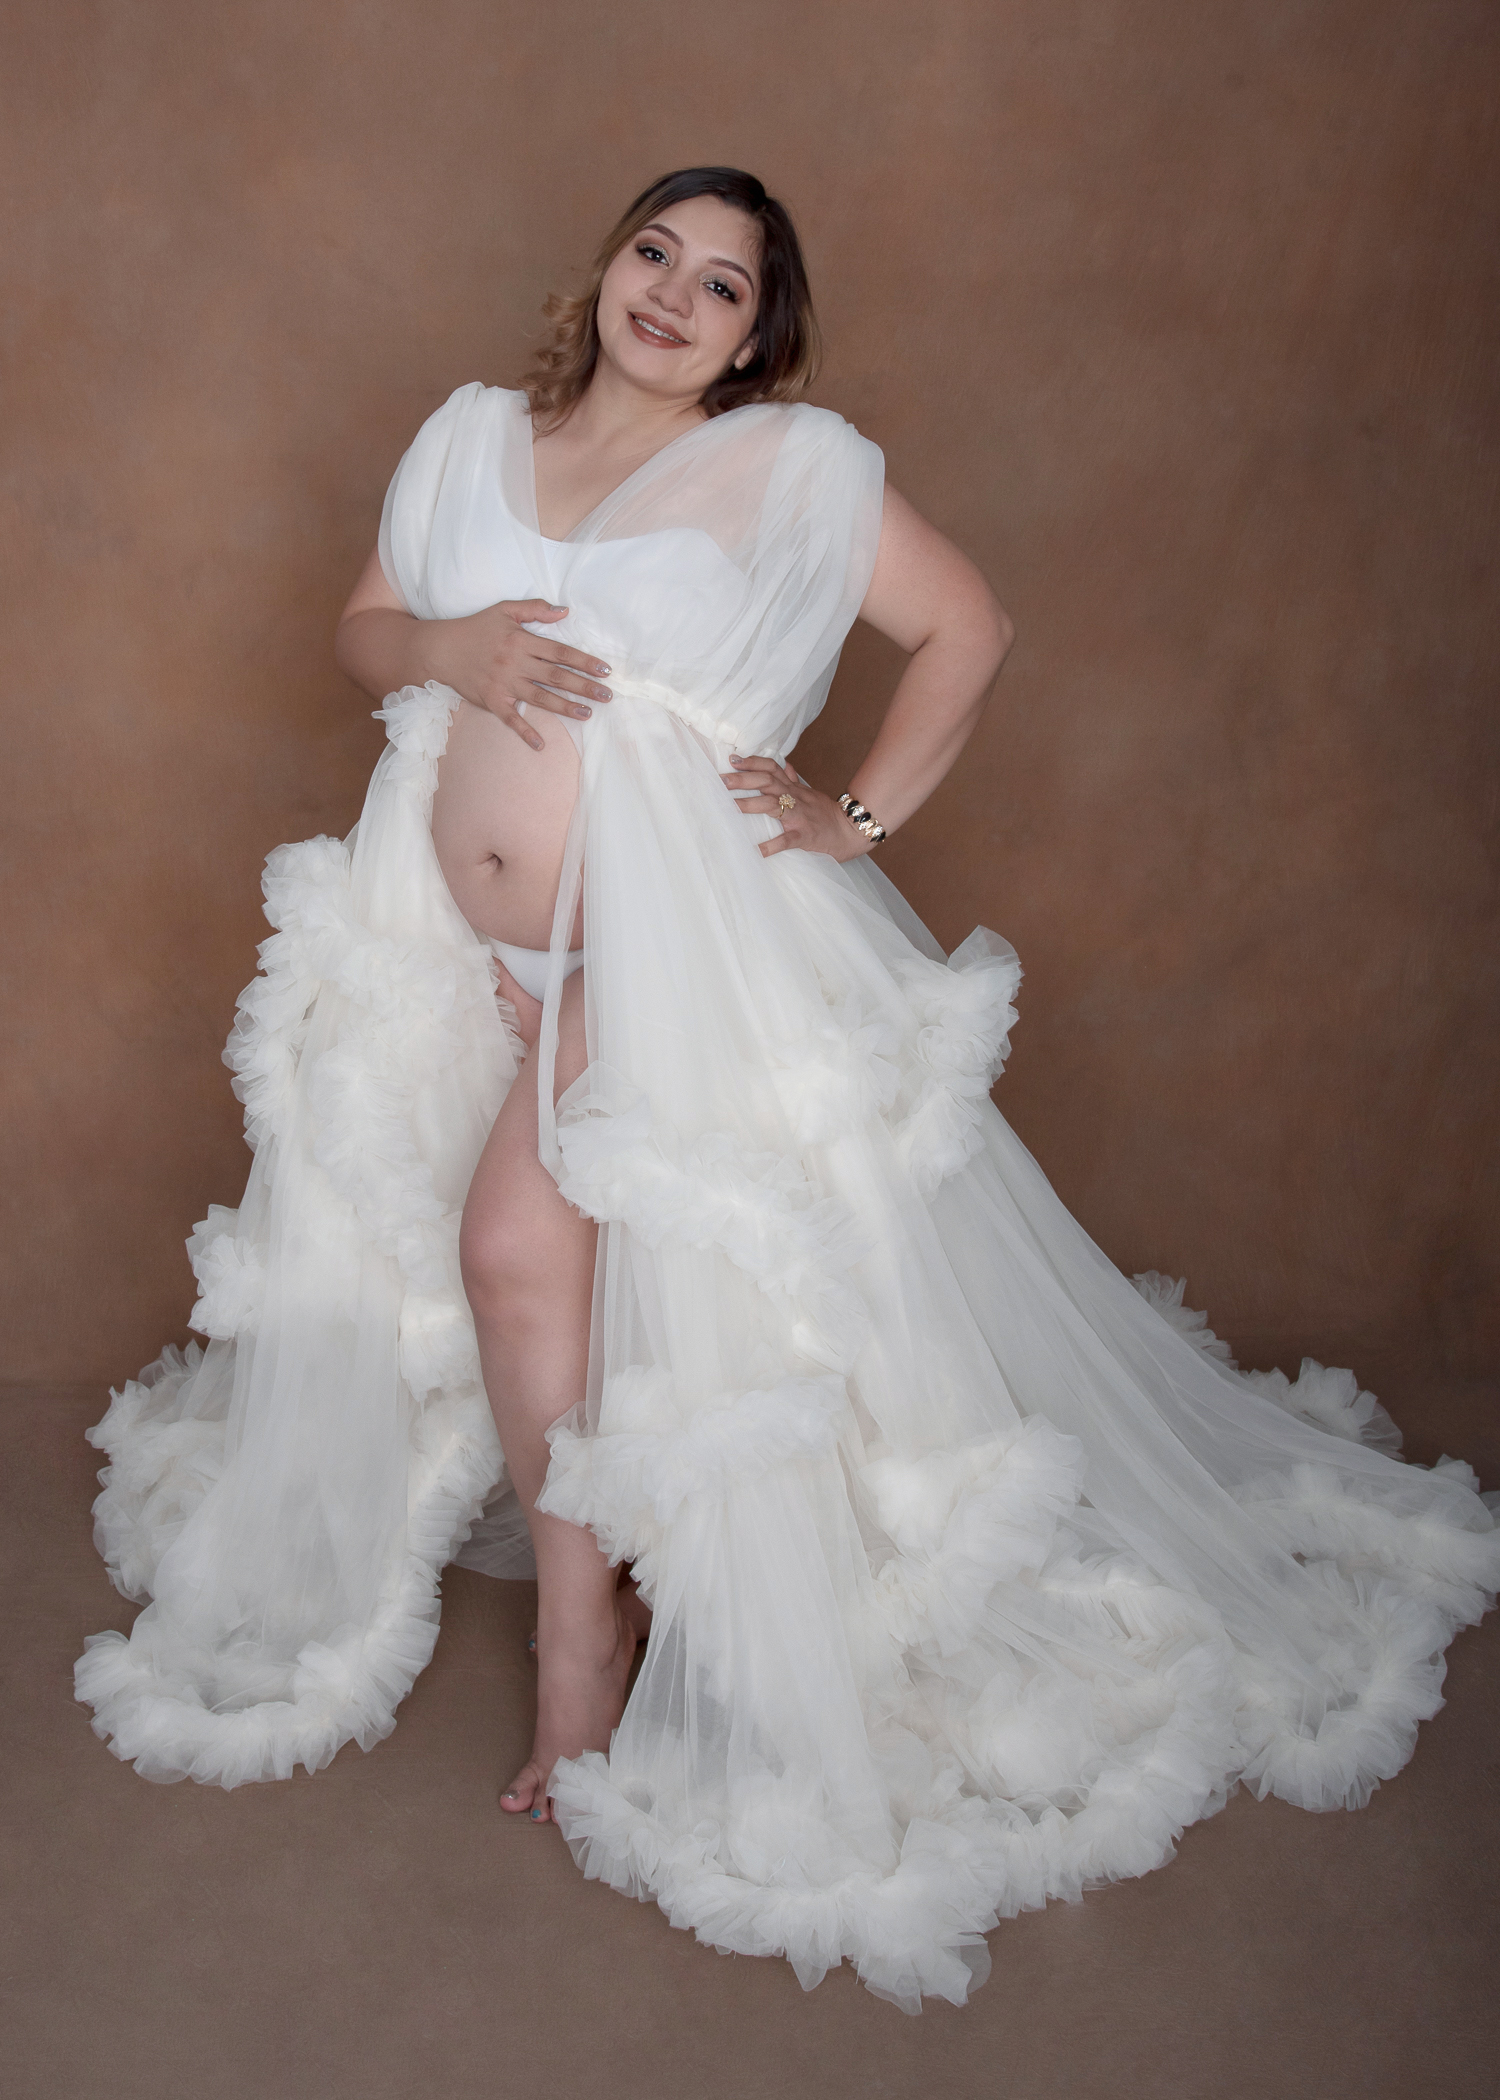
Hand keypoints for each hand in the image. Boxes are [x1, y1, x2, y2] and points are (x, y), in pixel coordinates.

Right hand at [431, 600, 612, 751]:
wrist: (441, 649)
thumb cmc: (476, 629)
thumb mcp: (504, 611)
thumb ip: (535, 609)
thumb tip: (564, 611)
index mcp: (521, 641)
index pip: (560, 653)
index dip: (584, 661)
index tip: (605, 670)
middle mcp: (515, 663)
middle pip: (556, 676)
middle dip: (583, 686)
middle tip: (607, 695)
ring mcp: (503, 684)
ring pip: (540, 697)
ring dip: (565, 707)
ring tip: (588, 713)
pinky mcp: (491, 700)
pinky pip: (510, 719)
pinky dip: (525, 732)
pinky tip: (541, 744)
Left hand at [720, 755, 873, 861]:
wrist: (851, 831)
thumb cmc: (827, 814)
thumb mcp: (810, 793)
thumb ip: (794, 780)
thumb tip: (784, 765)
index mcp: (794, 788)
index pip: (772, 768)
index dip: (753, 762)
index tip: (733, 759)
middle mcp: (795, 798)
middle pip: (767, 782)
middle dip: (743, 780)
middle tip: (722, 780)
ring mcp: (799, 816)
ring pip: (773, 805)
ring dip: (751, 804)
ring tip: (731, 807)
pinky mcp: (805, 836)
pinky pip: (787, 840)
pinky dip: (773, 845)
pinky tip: (758, 850)